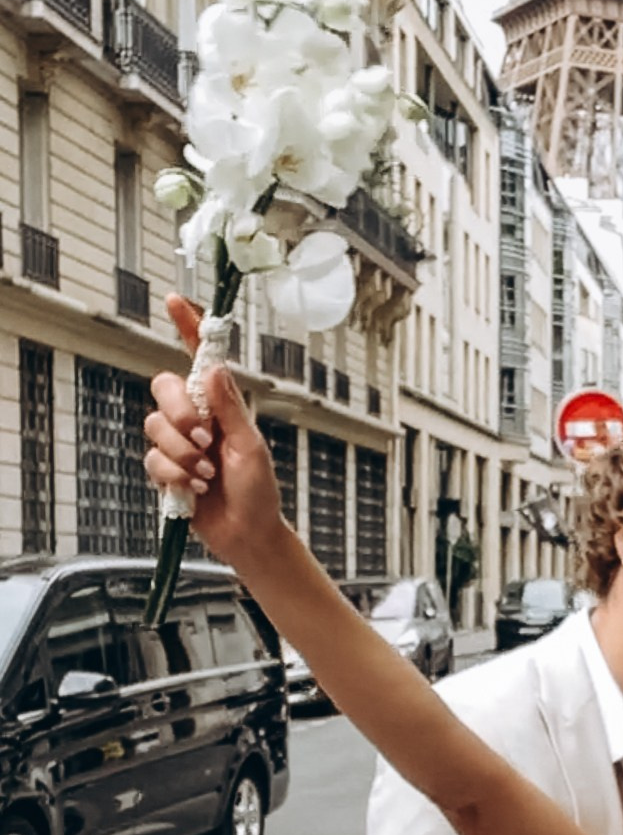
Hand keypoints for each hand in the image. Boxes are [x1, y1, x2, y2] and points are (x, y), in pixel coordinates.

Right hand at [144, 295, 285, 568]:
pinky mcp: (165, 469)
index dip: (187, 327)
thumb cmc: (258, 491)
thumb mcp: (250, 446)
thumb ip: (229, 408)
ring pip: (155, 426)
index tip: (174, 300)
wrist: (246, 534)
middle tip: (204, 439)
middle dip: (180, 413)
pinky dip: (174, 475)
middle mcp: (195, 416)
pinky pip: (153, 459)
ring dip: (182, 454)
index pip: (199, 357)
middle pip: (163, 388)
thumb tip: (213, 367)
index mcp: (219, 404)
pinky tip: (194, 489)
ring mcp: (178, 442)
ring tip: (207, 474)